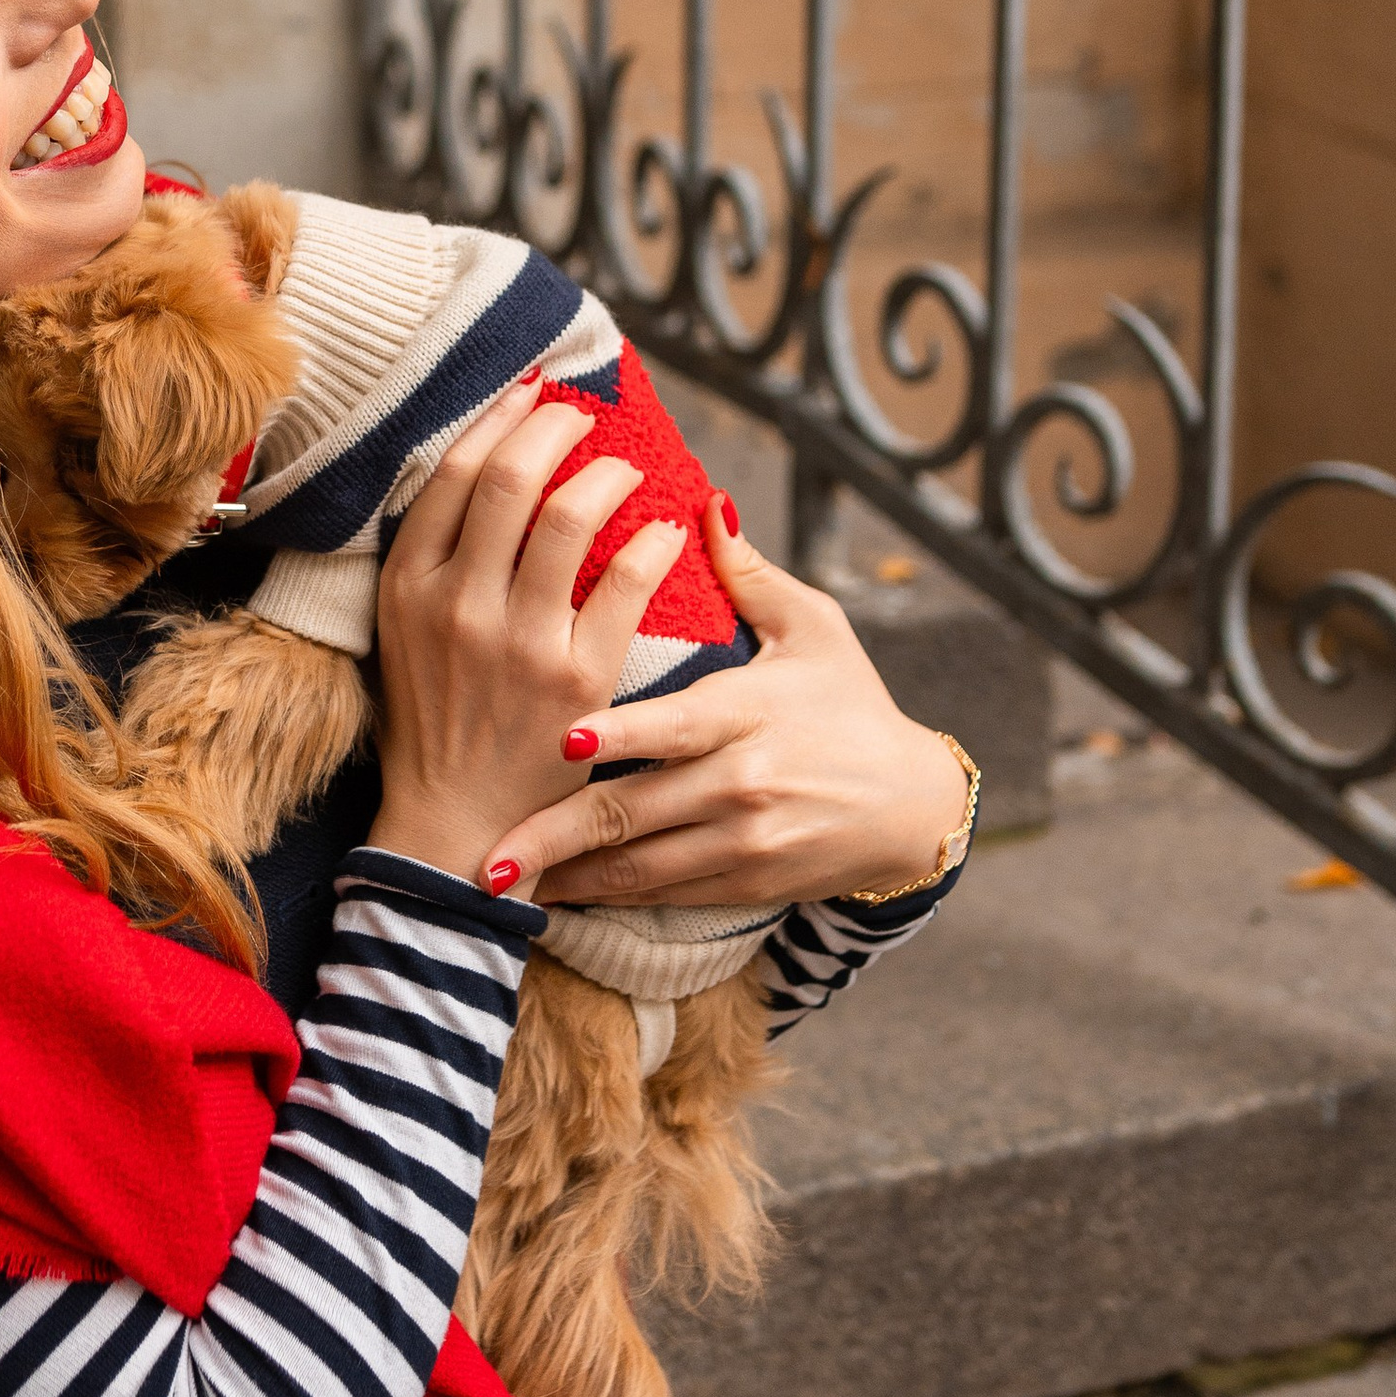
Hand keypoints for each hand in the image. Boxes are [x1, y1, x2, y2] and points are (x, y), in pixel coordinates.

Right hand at [367, 380, 689, 887]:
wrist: (455, 825)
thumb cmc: (433, 720)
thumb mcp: (402, 631)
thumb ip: (433, 557)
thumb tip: (479, 468)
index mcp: (409, 584)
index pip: (457, 471)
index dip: (502, 416)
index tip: (534, 392)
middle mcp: (458, 603)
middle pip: (512, 475)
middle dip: (558, 426)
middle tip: (586, 415)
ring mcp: (518, 641)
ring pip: (569, 517)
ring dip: (609, 475)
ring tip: (627, 470)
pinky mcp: (577, 679)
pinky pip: (626, 586)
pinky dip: (652, 545)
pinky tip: (665, 534)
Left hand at [494, 499, 966, 913]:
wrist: (909, 805)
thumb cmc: (851, 703)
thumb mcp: (815, 630)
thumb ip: (750, 574)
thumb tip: (704, 501)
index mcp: (749, 711)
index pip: (675, 724)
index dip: (617, 735)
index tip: (558, 740)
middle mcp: (741, 782)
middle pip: (636, 810)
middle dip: (557, 833)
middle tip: (486, 848)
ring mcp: (741, 841)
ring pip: (639, 865)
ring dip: (566, 874)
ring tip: (498, 877)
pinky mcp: (742, 882)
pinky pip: (660, 893)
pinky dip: (605, 894)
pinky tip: (555, 894)